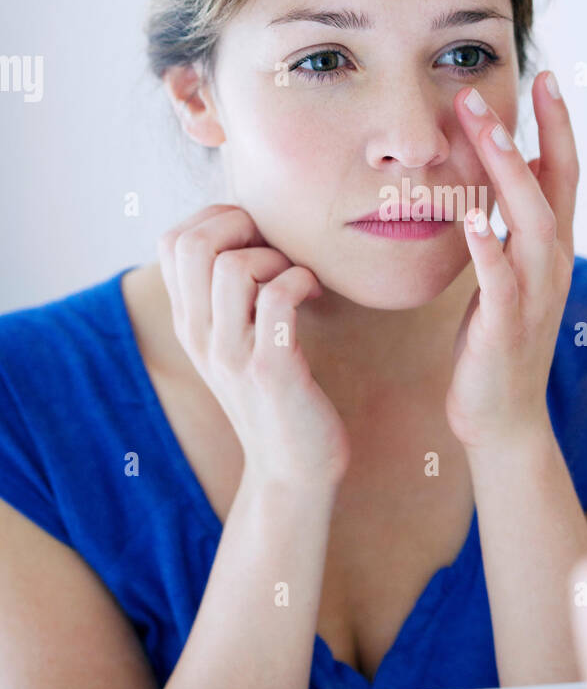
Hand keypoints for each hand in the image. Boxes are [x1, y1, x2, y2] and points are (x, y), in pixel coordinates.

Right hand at [157, 204, 349, 488]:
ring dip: (274, 257)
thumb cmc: (276, 394)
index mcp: (189, 322)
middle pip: (189, 244)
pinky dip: (301, 280)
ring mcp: (231, 353)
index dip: (214, 219)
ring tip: (295, 278)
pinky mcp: (271, 369)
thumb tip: (249, 230)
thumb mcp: (236, 342)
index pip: (169, 241)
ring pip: (233, 266)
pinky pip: (278, 297)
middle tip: (274, 248)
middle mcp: (199, 335)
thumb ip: (227, 296)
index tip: (255, 237)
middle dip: (239, 225)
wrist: (292, 469)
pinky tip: (314, 294)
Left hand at [444, 71, 578, 451]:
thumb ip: (518, 225)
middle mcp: (552, 265)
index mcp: (552, 249)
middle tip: (496, 87)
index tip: (545, 75)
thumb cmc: (499, 341)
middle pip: (552, 185)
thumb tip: (519, 168)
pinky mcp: (506, 328)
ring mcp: (534, 296)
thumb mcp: (512, 273)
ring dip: (509, 174)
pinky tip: (473, 220)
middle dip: (532, 131)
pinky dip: (489, 249)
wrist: (503, 418)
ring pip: (531, 223)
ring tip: (487, 131)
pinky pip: (499, 282)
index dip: (557, 124)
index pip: (563, 173)